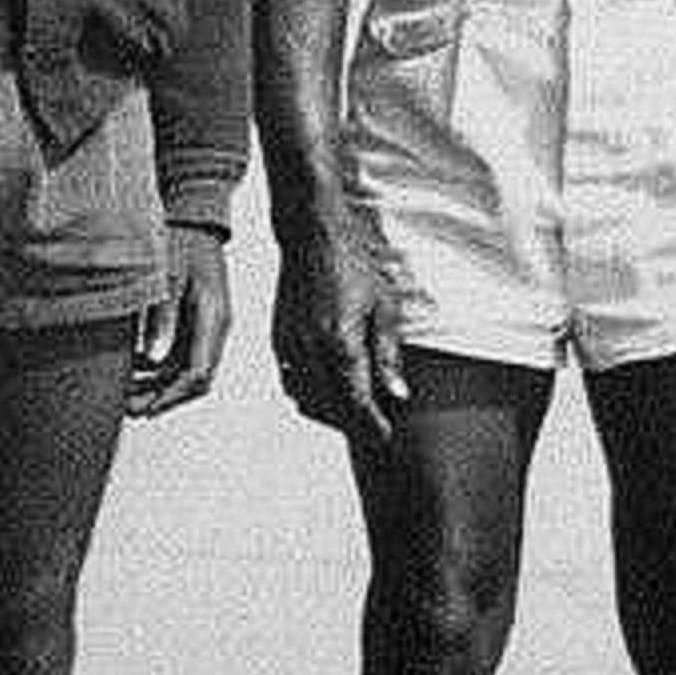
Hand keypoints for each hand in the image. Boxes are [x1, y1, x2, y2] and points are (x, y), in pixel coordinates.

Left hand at [128, 225, 230, 416]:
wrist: (196, 220)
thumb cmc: (182, 242)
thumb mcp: (167, 277)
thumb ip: (162, 318)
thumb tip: (152, 358)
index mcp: (213, 318)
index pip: (197, 374)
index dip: (170, 396)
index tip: (145, 407)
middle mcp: (215, 328)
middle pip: (195, 380)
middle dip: (163, 398)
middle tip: (129, 408)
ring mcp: (208, 327)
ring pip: (187, 372)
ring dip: (160, 386)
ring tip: (127, 394)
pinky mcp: (198, 324)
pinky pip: (182, 357)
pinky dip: (160, 369)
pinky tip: (136, 368)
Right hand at [272, 228, 410, 441]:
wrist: (312, 238)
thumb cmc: (352, 265)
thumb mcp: (383, 307)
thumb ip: (387, 355)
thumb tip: (397, 394)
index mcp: (340, 341)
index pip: (355, 401)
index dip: (371, 424)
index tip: (386, 437)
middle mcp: (310, 348)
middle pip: (330, 407)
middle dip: (353, 423)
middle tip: (376, 427)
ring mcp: (290, 346)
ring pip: (305, 399)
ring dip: (329, 412)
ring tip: (355, 411)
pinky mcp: (279, 340)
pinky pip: (290, 382)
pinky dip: (308, 395)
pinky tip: (328, 389)